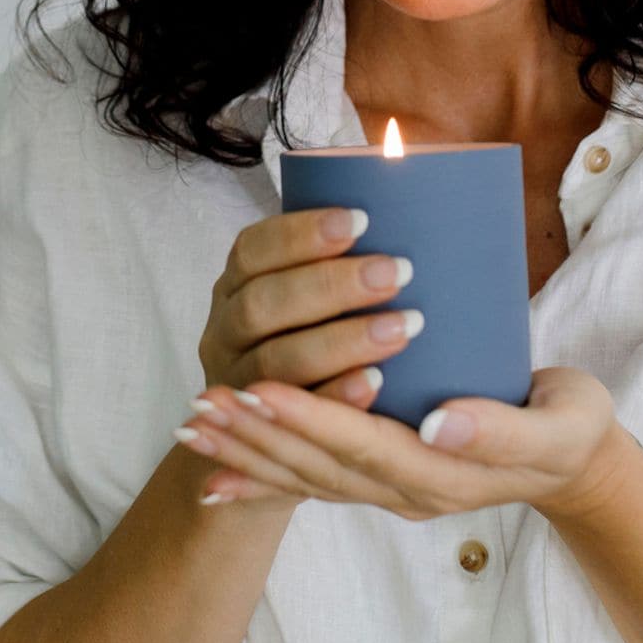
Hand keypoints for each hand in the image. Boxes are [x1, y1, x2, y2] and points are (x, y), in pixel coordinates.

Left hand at [175, 360, 626, 521]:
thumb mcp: (559, 425)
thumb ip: (503, 428)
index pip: (363, 444)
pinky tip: (214, 475)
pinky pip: (311, 483)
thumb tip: (440, 418)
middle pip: (319, 466)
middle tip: (201, 405)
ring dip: (246, 453)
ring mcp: (389, 491)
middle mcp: (405, 491)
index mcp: (443, 474)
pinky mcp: (380, 479)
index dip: (309, 419)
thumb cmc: (568, 428)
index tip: (258, 390)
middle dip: (256, 436)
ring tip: (192, 426)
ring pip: (305, 477)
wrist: (573, 463)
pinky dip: (261, 478)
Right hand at [198, 202, 425, 422]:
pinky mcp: (258, 433)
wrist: (266, 434)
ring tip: (403, 327)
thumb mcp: (304, 297)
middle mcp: (226, 332)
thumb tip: (416, 208)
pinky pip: (292, 419)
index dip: (301, 234)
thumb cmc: (310, 340)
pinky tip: (378, 383)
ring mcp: (236, 385)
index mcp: (236, 285)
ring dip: (340, 341)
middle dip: (331, 285)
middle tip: (396, 272)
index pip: (253, 250)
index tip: (361, 220)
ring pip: (274, 362)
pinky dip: (334, 397)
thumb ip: (339, 263)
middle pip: (263, 305)